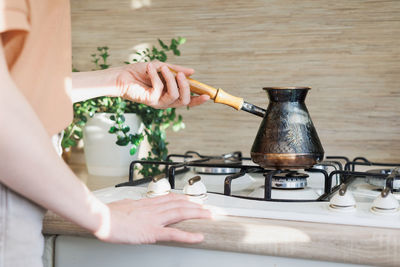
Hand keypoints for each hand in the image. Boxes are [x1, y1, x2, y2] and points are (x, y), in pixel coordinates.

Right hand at [95, 193, 210, 243]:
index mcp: (147, 203)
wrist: (101, 217)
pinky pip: (174, 234)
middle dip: (196, 205)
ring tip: (209, 216)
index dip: (184, 199)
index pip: (170, 198)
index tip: (192, 199)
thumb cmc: (109, 213)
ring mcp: (154, 219)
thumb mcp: (124, 205)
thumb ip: (133, 205)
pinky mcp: (152, 232)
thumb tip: (134, 205)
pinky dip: (188, 235)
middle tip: (208, 207)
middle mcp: (154, 208)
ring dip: (197, 214)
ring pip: (181, 214)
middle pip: (180, 204)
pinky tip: (198, 237)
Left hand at [116, 61, 209, 108]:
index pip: (187, 100)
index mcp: (170, 94)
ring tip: (163, 68)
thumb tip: (192, 72)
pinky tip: (150, 68)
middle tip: (180, 74)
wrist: (122, 75)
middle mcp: (165, 101)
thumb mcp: (161, 68)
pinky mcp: (150, 100)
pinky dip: (156, 75)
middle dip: (186, 86)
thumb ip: (176, 71)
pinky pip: (159, 88)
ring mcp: (158, 102)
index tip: (207, 95)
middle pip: (184, 100)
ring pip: (175, 95)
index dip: (198, 100)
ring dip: (171, 79)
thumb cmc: (140, 72)